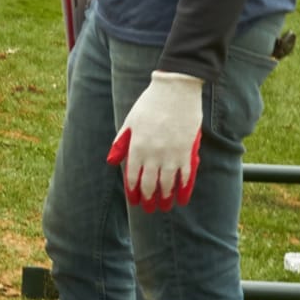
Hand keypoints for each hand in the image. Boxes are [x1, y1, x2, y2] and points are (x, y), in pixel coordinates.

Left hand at [106, 71, 203, 211]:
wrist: (176, 90)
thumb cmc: (150, 104)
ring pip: (168, 184)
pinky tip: (182, 198)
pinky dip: (184, 189)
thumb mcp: (130, 121)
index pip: (132, 176)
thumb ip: (121, 144)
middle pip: (149, 184)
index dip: (133, 191)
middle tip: (149, 209)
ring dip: (165, 198)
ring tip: (164, 207)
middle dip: (148, 199)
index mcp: (137, 147)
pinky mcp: (188, 151)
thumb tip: (112, 162)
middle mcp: (153, 154)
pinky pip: (186, 175)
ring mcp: (172, 153)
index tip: (134, 201)